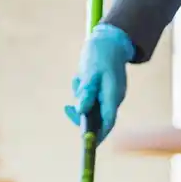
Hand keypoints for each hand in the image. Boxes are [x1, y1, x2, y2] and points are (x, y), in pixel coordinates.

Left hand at [64, 24, 134, 143]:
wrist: (108, 37)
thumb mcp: (90, 72)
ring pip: (91, 107)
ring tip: (79, 79)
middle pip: (98, 118)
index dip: (98, 136)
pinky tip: (81, 77)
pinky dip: (82, 92)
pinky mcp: (104, 90)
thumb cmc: (99, 53)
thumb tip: (81, 111)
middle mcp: (113, 98)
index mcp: (113, 95)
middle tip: (68, 108)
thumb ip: (86, 92)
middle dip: (82, 115)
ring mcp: (109, 94)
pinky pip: (90, 98)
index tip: (86, 144)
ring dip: (81, 99)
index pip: (107, 122)